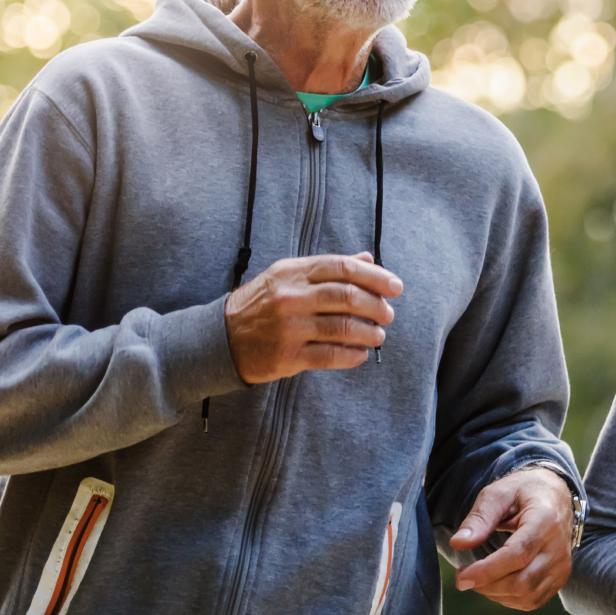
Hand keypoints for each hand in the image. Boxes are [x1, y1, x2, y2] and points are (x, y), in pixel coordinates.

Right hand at [224, 251, 401, 383]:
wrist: (220, 337)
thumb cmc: (262, 304)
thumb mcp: (288, 276)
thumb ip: (328, 268)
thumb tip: (368, 258)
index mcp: (293, 272)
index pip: (343, 268)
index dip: (375, 276)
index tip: (395, 286)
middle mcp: (291, 297)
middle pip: (347, 297)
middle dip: (376, 306)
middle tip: (388, 314)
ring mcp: (289, 327)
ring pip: (343, 328)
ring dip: (369, 333)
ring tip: (378, 336)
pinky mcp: (287, 356)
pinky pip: (330, 355)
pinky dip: (352, 355)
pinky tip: (360, 354)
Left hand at [450, 467, 574, 609]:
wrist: (556, 495)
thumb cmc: (524, 492)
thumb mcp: (499, 493)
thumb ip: (479, 518)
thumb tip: (458, 543)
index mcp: (545, 521)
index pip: (517, 555)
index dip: (487, 571)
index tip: (461, 576)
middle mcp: (558, 547)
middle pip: (522, 582)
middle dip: (486, 585)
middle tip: (463, 576)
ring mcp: (562, 566)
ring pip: (527, 596)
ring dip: (496, 594)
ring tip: (478, 578)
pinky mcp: (560, 578)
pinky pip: (534, 600)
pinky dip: (510, 599)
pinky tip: (496, 584)